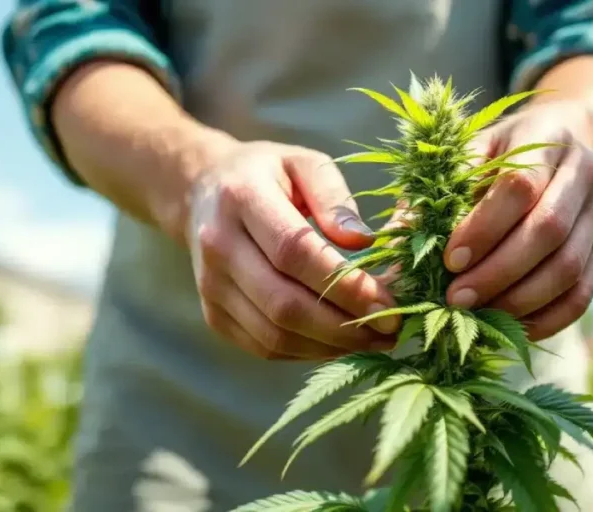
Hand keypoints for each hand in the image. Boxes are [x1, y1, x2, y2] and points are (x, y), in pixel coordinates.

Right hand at [179, 140, 399, 359]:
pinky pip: (266, 346)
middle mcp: (218, 246)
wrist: (201, 193)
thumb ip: (333, 196)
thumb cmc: (268, 174)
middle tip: (391, 329)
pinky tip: (342, 341)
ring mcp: (211, 287)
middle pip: (283, 304)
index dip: (344, 284)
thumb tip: (362, 240)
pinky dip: (309, 351)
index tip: (388, 302)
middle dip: (344, 326)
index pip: (294, 252)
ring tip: (375, 339)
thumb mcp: (304, 162)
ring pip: (274, 335)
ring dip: (331, 346)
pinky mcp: (214, 316)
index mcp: (241, 198)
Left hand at [443, 100, 592, 339]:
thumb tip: (391, 248)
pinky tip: (508, 327)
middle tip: (456, 299)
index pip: (519, 186)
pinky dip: (544, 318)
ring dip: (519, 300)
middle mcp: (586, 173)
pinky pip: (581, 294)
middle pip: (550, 230)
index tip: (449, 260)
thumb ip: (431, 196)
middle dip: (498, 272)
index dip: (483, 228)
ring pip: (569, 268)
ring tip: (477, 316)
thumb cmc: (497, 153)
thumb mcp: (464, 155)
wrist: (560, 144)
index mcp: (548, 137)